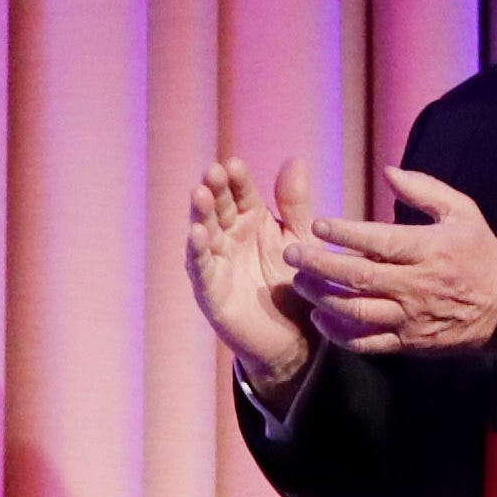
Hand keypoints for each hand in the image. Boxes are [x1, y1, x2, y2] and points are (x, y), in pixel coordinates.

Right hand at [186, 156, 318, 397]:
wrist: (297, 337)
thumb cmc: (296, 283)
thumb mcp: (300, 239)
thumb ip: (295, 204)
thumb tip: (295, 159)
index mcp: (251, 220)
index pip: (240, 194)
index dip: (236, 180)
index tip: (234, 165)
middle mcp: (228, 237)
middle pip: (218, 208)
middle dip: (214, 189)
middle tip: (213, 172)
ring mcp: (216, 262)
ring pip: (204, 233)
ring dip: (200, 214)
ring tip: (200, 194)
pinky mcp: (210, 290)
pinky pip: (202, 268)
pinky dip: (198, 252)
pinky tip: (197, 235)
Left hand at [285, 168, 496, 352]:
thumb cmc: (481, 256)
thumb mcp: (463, 213)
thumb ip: (425, 189)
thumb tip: (387, 171)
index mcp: (430, 250)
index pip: (379, 241)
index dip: (344, 233)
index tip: (317, 224)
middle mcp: (418, 285)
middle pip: (359, 276)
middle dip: (320, 264)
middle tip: (292, 254)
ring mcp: (412, 317)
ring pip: (358, 310)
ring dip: (323, 298)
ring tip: (300, 284)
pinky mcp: (411, 342)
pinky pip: (369, 342)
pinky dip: (341, 334)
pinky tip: (321, 319)